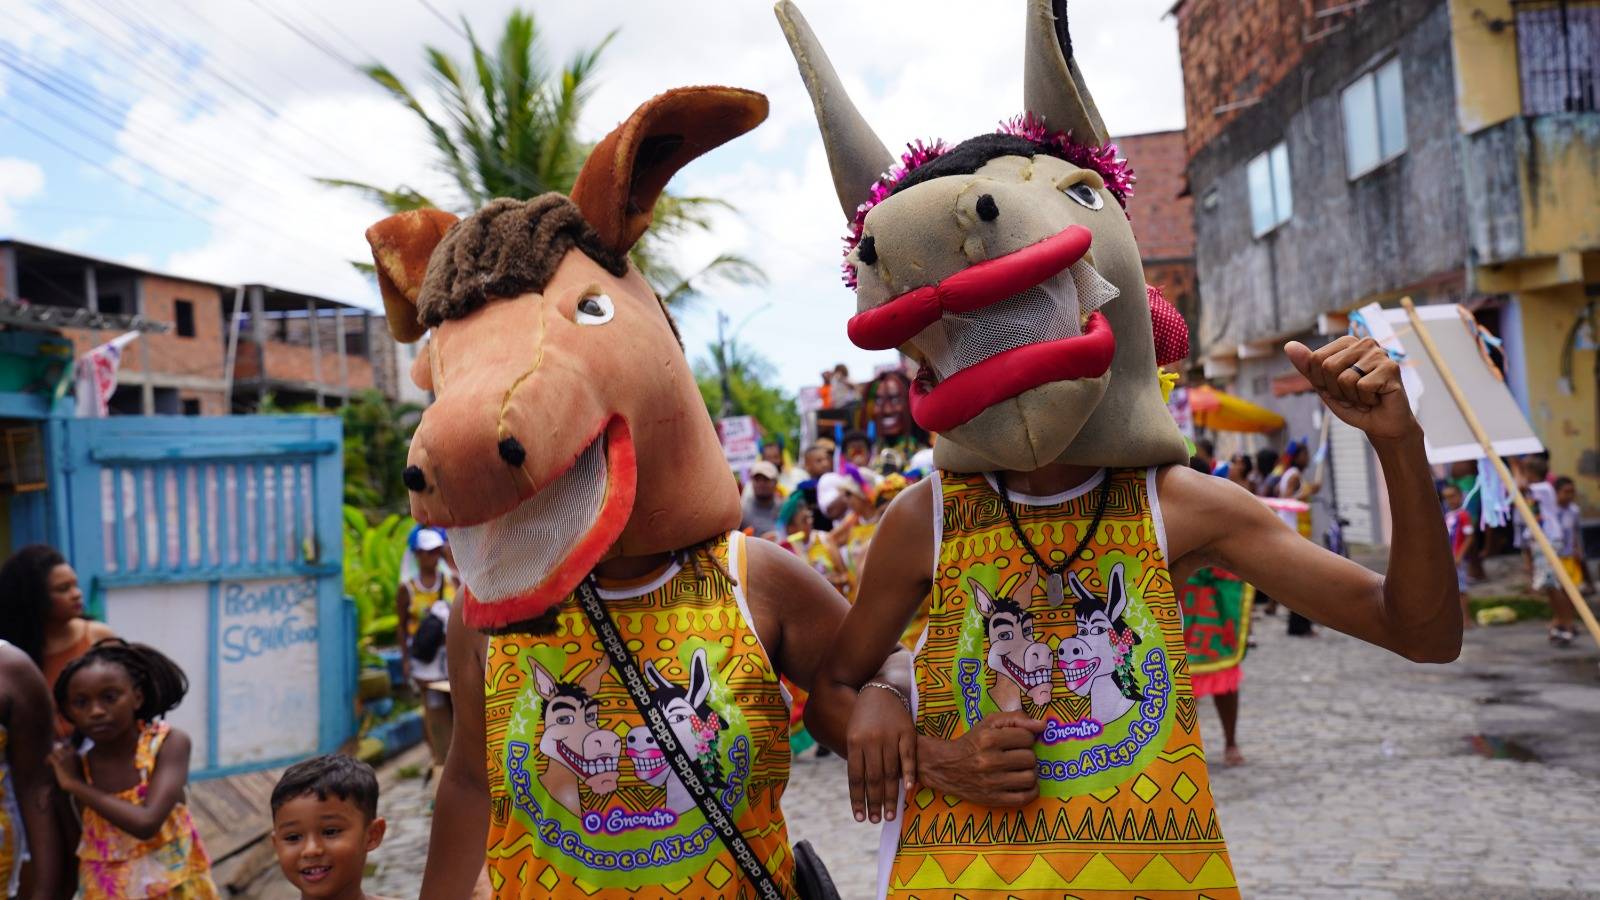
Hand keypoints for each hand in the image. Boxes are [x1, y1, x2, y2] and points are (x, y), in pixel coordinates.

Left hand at [47, 744, 79, 789]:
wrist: (75, 783)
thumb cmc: (78, 779)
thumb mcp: (79, 768)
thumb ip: (75, 762)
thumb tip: (72, 760)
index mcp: (77, 755)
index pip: (70, 745)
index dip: (64, 747)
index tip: (59, 750)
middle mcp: (71, 754)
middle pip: (61, 748)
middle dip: (56, 752)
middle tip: (52, 758)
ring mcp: (65, 758)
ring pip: (55, 751)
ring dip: (51, 756)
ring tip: (49, 762)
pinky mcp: (59, 763)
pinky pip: (51, 756)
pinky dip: (48, 760)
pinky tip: (47, 764)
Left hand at [846, 684, 916, 823]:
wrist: (880, 689)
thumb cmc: (864, 718)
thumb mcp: (854, 734)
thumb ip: (858, 759)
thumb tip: (860, 790)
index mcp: (854, 742)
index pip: (855, 777)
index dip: (858, 799)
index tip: (860, 818)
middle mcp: (871, 741)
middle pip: (873, 779)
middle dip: (874, 803)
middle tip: (876, 821)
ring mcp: (890, 737)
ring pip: (890, 772)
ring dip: (890, 797)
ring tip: (890, 815)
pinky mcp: (907, 732)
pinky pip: (908, 758)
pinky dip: (909, 775)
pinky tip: (909, 791)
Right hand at [917, 711, 1045, 807]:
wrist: (945, 767)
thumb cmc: (971, 742)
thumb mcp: (989, 722)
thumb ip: (1016, 718)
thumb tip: (1043, 725)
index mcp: (989, 739)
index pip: (1027, 737)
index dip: (1025, 738)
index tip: (1016, 741)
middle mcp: (990, 761)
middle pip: (1030, 758)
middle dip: (1027, 755)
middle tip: (1017, 755)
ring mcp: (992, 782)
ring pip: (1030, 777)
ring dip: (1029, 772)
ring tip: (1020, 769)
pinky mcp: (993, 799)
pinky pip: (1025, 798)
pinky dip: (1030, 791)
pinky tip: (1023, 784)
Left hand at [1286, 336, 1418, 442]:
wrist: (1380, 424)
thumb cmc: (1353, 403)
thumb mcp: (1323, 385)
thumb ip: (1307, 366)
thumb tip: (1288, 345)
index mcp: (1347, 343)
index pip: (1316, 359)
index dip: (1321, 381)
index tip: (1338, 388)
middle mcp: (1364, 343)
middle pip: (1328, 367)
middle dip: (1336, 390)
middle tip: (1353, 394)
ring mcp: (1379, 353)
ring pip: (1344, 378)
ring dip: (1351, 396)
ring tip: (1365, 396)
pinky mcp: (1391, 368)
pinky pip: (1362, 387)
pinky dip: (1365, 399)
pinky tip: (1377, 397)